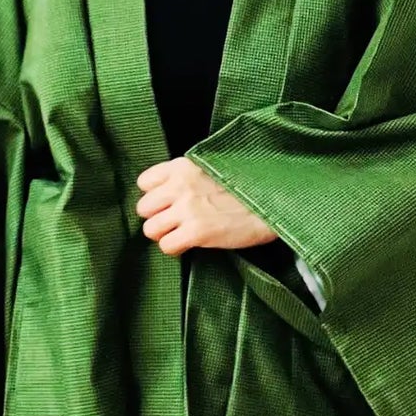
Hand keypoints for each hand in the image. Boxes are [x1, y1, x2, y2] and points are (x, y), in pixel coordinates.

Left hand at [135, 157, 278, 256]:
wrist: (272, 203)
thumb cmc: (246, 187)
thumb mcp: (212, 169)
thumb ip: (187, 177)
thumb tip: (167, 194)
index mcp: (184, 166)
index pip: (144, 182)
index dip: (155, 196)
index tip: (169, 202)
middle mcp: (181, 185)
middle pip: (143, 208)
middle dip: (157, 217)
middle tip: (175, 222)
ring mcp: (187, 209)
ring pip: (150, 229)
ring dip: (165, 235)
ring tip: (183, 234)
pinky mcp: (196, 232)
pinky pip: (166, 246)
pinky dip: (175, 248)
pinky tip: (190, 244)